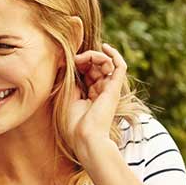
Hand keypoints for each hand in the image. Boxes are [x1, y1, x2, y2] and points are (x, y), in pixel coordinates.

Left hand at [66, 43, 126, 163]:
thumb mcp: (66, 97)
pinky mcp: (115, 88)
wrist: (85, 137)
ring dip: (95, 56)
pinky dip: (113, 55)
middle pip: (96, 66)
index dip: (78, 63)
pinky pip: (119, 66)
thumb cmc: (73, 123)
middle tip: (75, 59)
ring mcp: (108, 89)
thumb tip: (67, 62)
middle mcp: (100, 91)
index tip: (68, 62)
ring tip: (84, 58)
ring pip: (106, 64)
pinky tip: (105, 47)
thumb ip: (69, 80)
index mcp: (88, 96)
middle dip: (85, 58)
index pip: (86, 72)